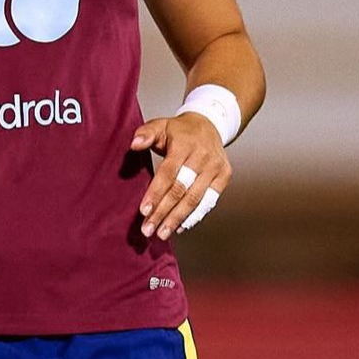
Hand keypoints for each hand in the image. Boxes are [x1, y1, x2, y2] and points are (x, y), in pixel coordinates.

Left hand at [130, 111, 230, 238]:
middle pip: (181, 190)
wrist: (210, 125)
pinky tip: (180, 227)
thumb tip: (134, 144)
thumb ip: (146, 133)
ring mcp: (216, 168)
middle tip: (148, 230)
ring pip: (195, 199)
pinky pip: (209, 202)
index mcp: (185, 144)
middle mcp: (203, 157)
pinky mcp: (224, 177)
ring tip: (162, 234)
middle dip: (163, 212)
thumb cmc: (180, 131)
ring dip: (177, 219)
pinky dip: (194, 216)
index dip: (156, 194)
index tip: (144, 212)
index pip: (168, 173)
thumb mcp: (161, 125)